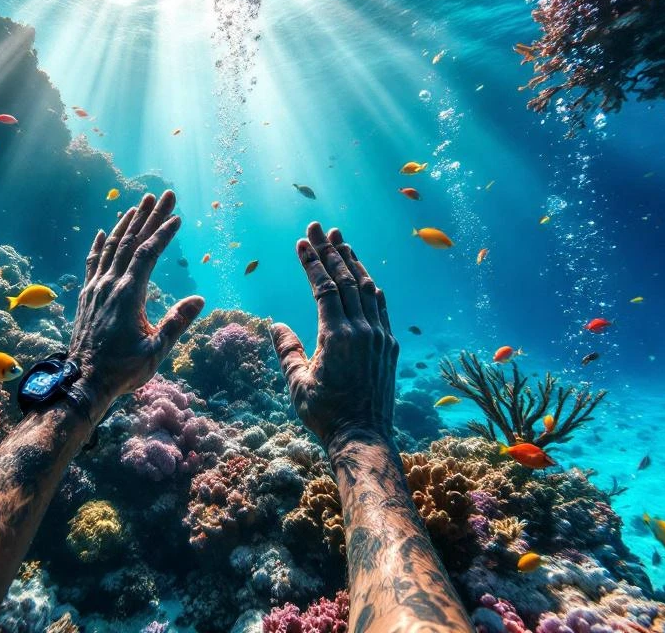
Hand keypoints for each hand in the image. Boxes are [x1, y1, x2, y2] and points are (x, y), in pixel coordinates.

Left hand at [68, 191, 204, 414]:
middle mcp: (109, 284)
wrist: (83, 381)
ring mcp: (95, 288)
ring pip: (111, 246)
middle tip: (163, 194)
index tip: (177, 217)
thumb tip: (199, 299)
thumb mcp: (156, 351)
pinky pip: (92, 262)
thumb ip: (176, 323)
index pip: (148, 253)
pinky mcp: (86, 295)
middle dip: (148, 216)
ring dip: (125, 223)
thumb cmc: (122, 370)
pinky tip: (102, 231)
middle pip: (131, 241)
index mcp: (129, 294)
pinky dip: (99, 244)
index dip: (163, 233)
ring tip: (138, 204)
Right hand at [270, 223, 398, 447]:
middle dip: (330, 251)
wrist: (364, 436)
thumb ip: (288, 349)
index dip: (312, 262)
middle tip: (318, 228)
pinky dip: (369, 286)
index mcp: (337, 336)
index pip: (324, 287)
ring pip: (366, 288)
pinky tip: (363, 276)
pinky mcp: (389, 346)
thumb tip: (275, 324)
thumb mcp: (298, 382)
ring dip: (352, 263)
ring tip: (341, 241)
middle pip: (345, 280)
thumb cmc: (325, 414)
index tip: (301, 243)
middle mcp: (362, 330)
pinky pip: (380, 307)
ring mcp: (379, 337)